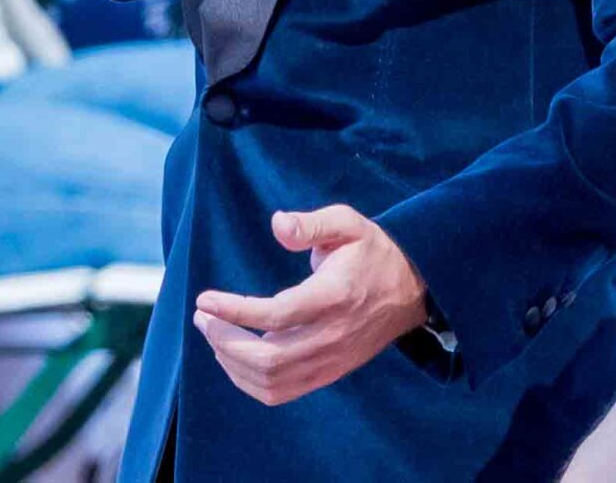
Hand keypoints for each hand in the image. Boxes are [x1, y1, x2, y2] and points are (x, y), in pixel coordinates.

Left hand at [193, 206, 429, 405]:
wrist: (412, 290)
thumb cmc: (372, 252)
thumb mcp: (348, 224)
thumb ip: (312, 224)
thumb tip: (277, 223)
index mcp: (335, 296)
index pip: (276, 315)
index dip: (234, 311)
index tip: (205, 300)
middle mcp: (332, 335)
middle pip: (267, 359)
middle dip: (224, 341)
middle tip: (204, 317)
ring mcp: (331, 360)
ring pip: (270, 382)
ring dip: (232, 363)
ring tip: (215, 334)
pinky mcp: (328, 373)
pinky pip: (280, 392)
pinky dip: (248, 382)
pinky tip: (235, 357)